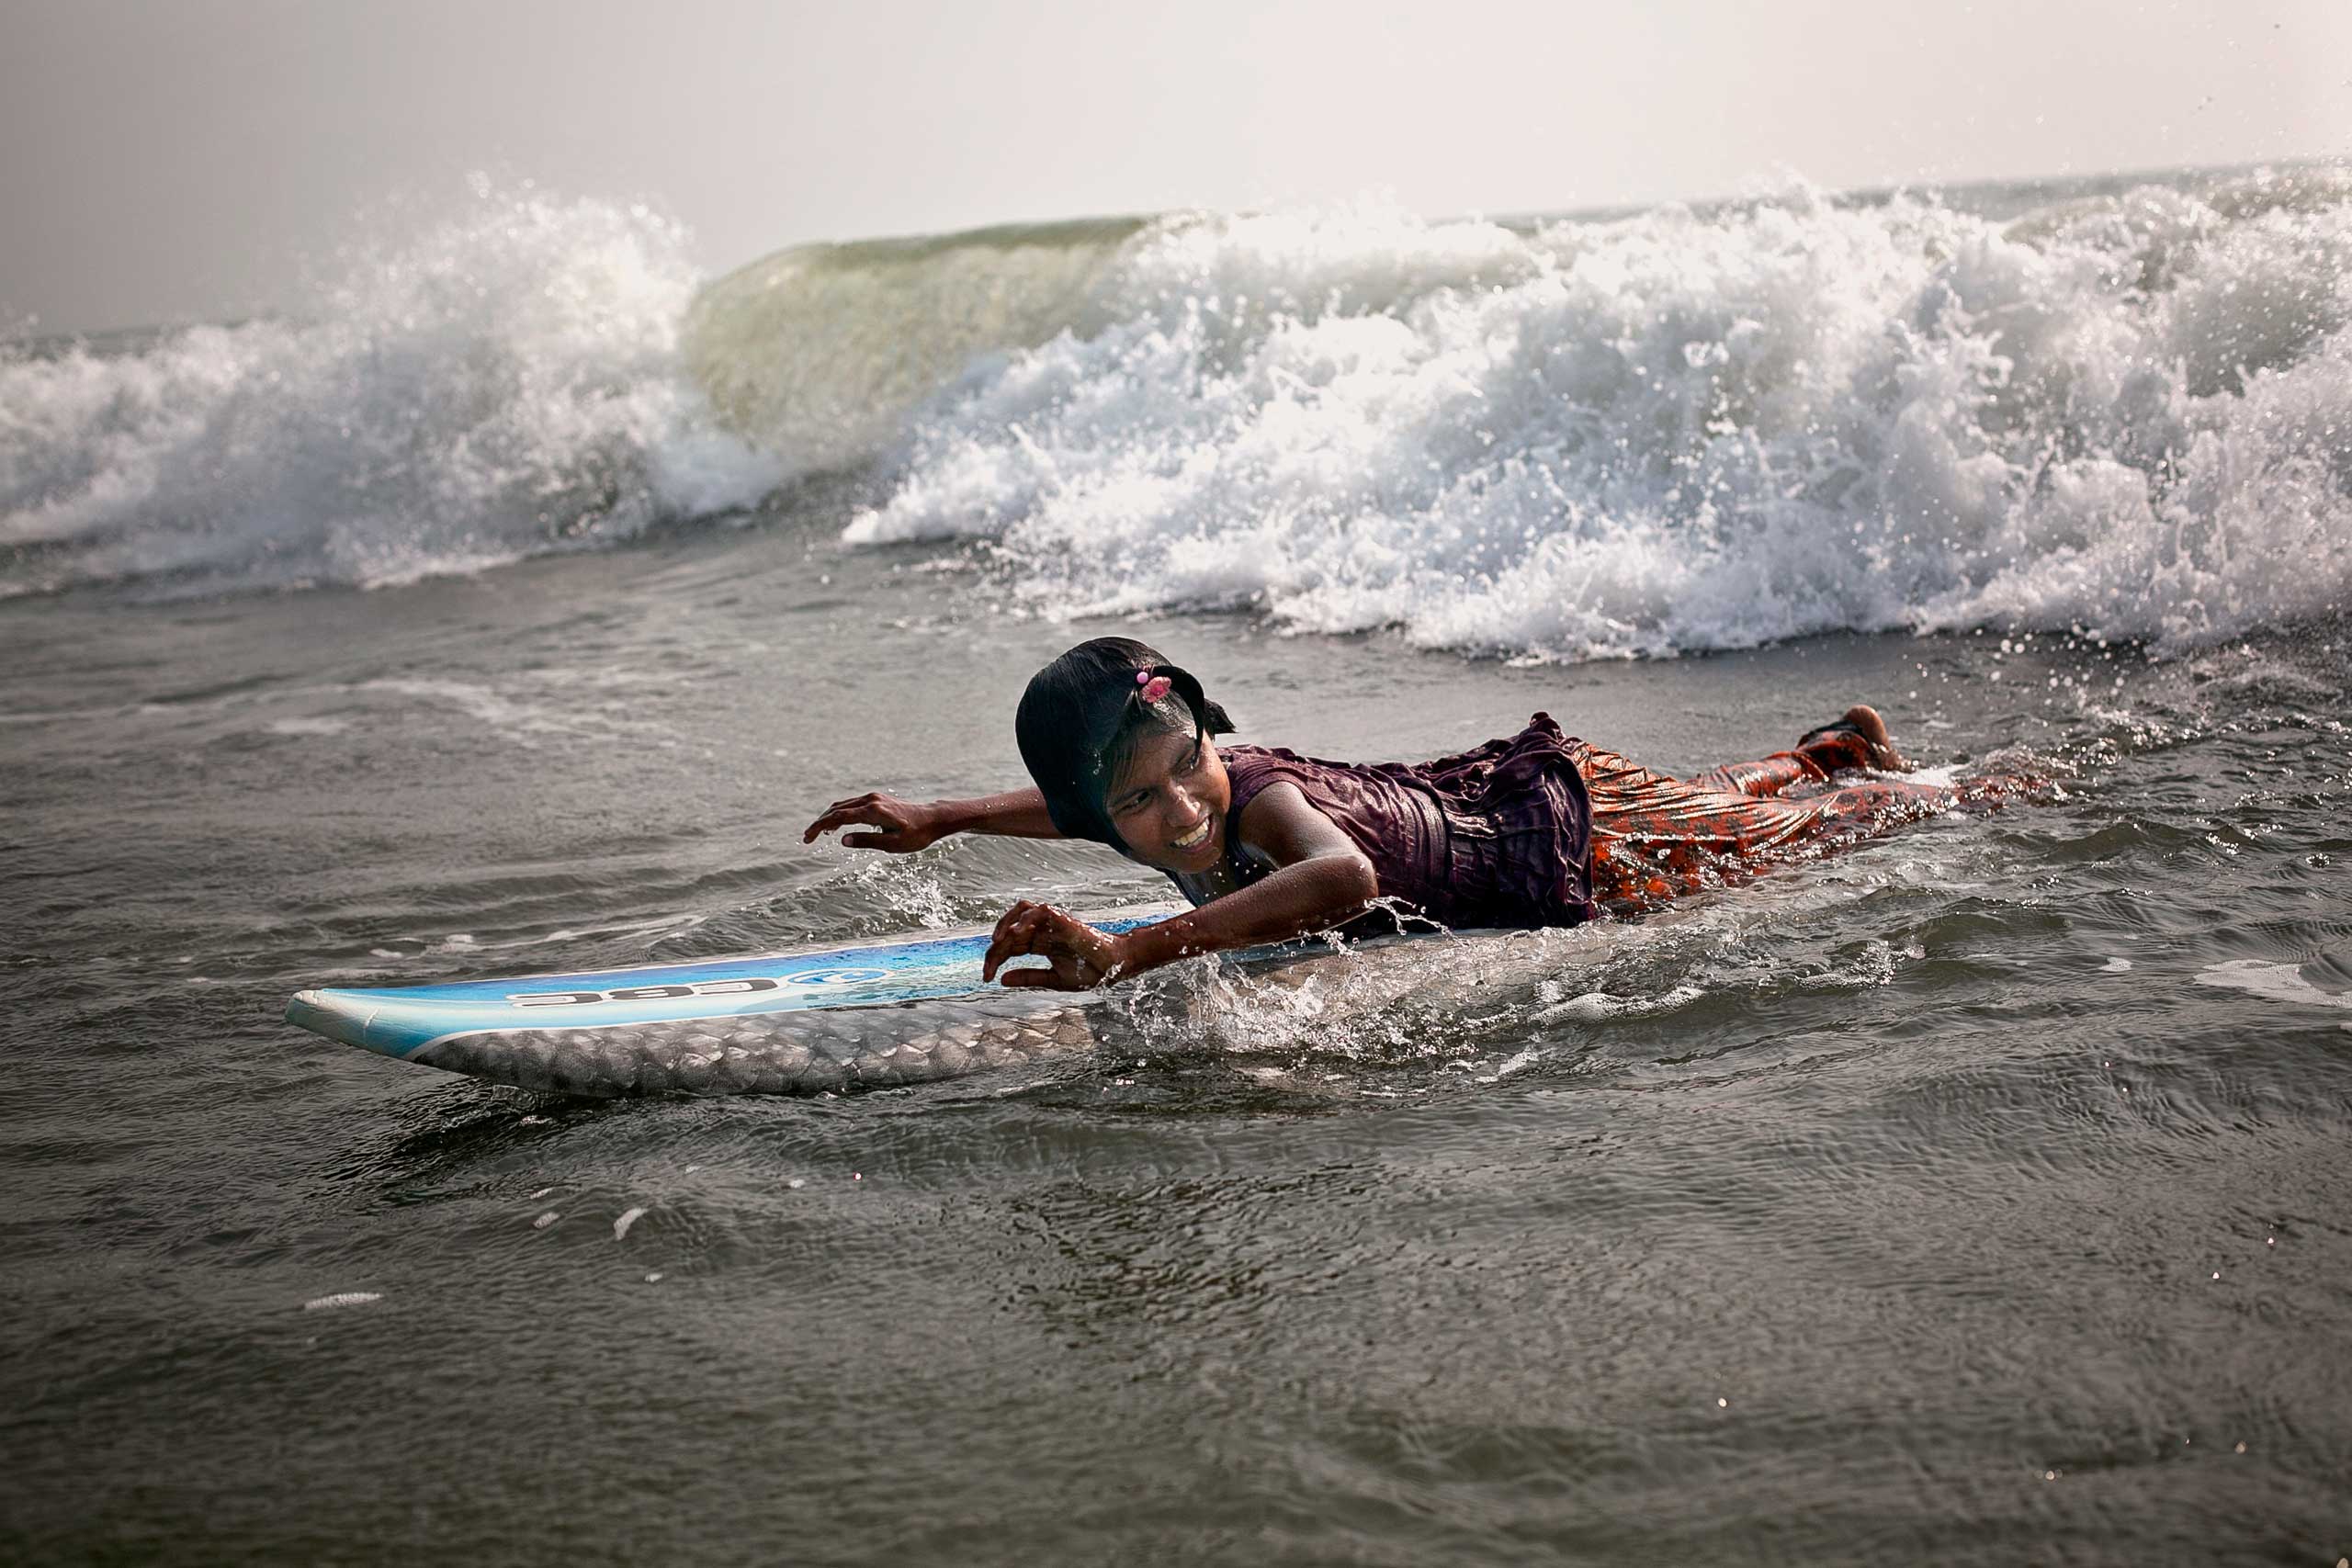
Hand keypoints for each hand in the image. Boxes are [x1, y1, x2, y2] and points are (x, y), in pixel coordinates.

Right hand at [801, 792, 943, 852]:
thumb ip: (867, 841)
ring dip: (828, 818)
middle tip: (807, 838)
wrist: (932, 819)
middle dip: (820, 823)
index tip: (808, 838)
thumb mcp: (893, 844)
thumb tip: (843, 840)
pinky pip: (851, 805)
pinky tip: (835, 827)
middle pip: (836, 809)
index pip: (839, 817)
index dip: (820, 827)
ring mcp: (873, 798)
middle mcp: (871, 800)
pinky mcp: (876, 800)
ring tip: (817, 834)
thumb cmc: (916, 835)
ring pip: (843, 806)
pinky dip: (839, 815)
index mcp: (873, 811)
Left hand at [981, 900, 1127, 989]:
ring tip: (996, 943)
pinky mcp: (1062, 919)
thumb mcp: (1054, 979)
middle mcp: (1043, 930)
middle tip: (987, 969)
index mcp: (1040, 944)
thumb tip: (1001, 979)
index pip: (1010, 946)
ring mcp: (1052, 923)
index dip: (995, 959)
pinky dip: (1024, 918)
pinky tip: (1014, 933)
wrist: (1115, 967)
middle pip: (1009, 930)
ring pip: (1020, 910)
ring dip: (1004, 923)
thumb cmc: (1091, 972)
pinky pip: (1039, 910)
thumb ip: (1028, 977)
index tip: (987, 978)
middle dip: (994, 949)